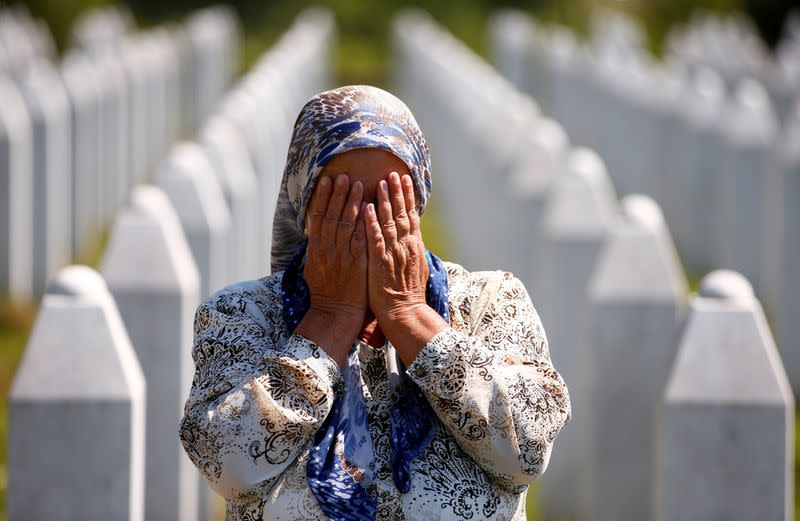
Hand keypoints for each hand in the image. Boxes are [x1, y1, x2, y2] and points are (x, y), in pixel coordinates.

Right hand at [302, 174, 367, 339]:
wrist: (336, 313)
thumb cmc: (326, 291)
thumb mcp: (315, 266)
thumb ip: (318, 246)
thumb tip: (318, 229)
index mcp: (316, 248)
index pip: (319, 216)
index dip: (324, 197)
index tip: (327, 180)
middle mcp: (328, 249)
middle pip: (333, 215)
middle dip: (339, 194)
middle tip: (344, 175)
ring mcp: (343, 255)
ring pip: (347, 224)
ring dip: (352, 202)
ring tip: (358, 184)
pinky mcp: (358, 263)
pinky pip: (361, 238)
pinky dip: (365, 222)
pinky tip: (369, 208)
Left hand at [364, 172, 446, 364]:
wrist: (404, 312)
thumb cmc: (408, 294)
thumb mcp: (414, 268)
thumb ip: (412, 250)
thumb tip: (412, 237)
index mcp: (413, 246)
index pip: (411, 216)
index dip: (407, 197)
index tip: (404, 180)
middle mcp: (405, 245)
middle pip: (401, 213)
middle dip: (397, 192)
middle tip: (393, 173)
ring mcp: (393, 252)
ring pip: (388, 221)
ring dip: (384, 201)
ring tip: (380, 183)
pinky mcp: (380, 261)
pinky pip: (375, 237)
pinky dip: (371, 222)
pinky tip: (367, 208)